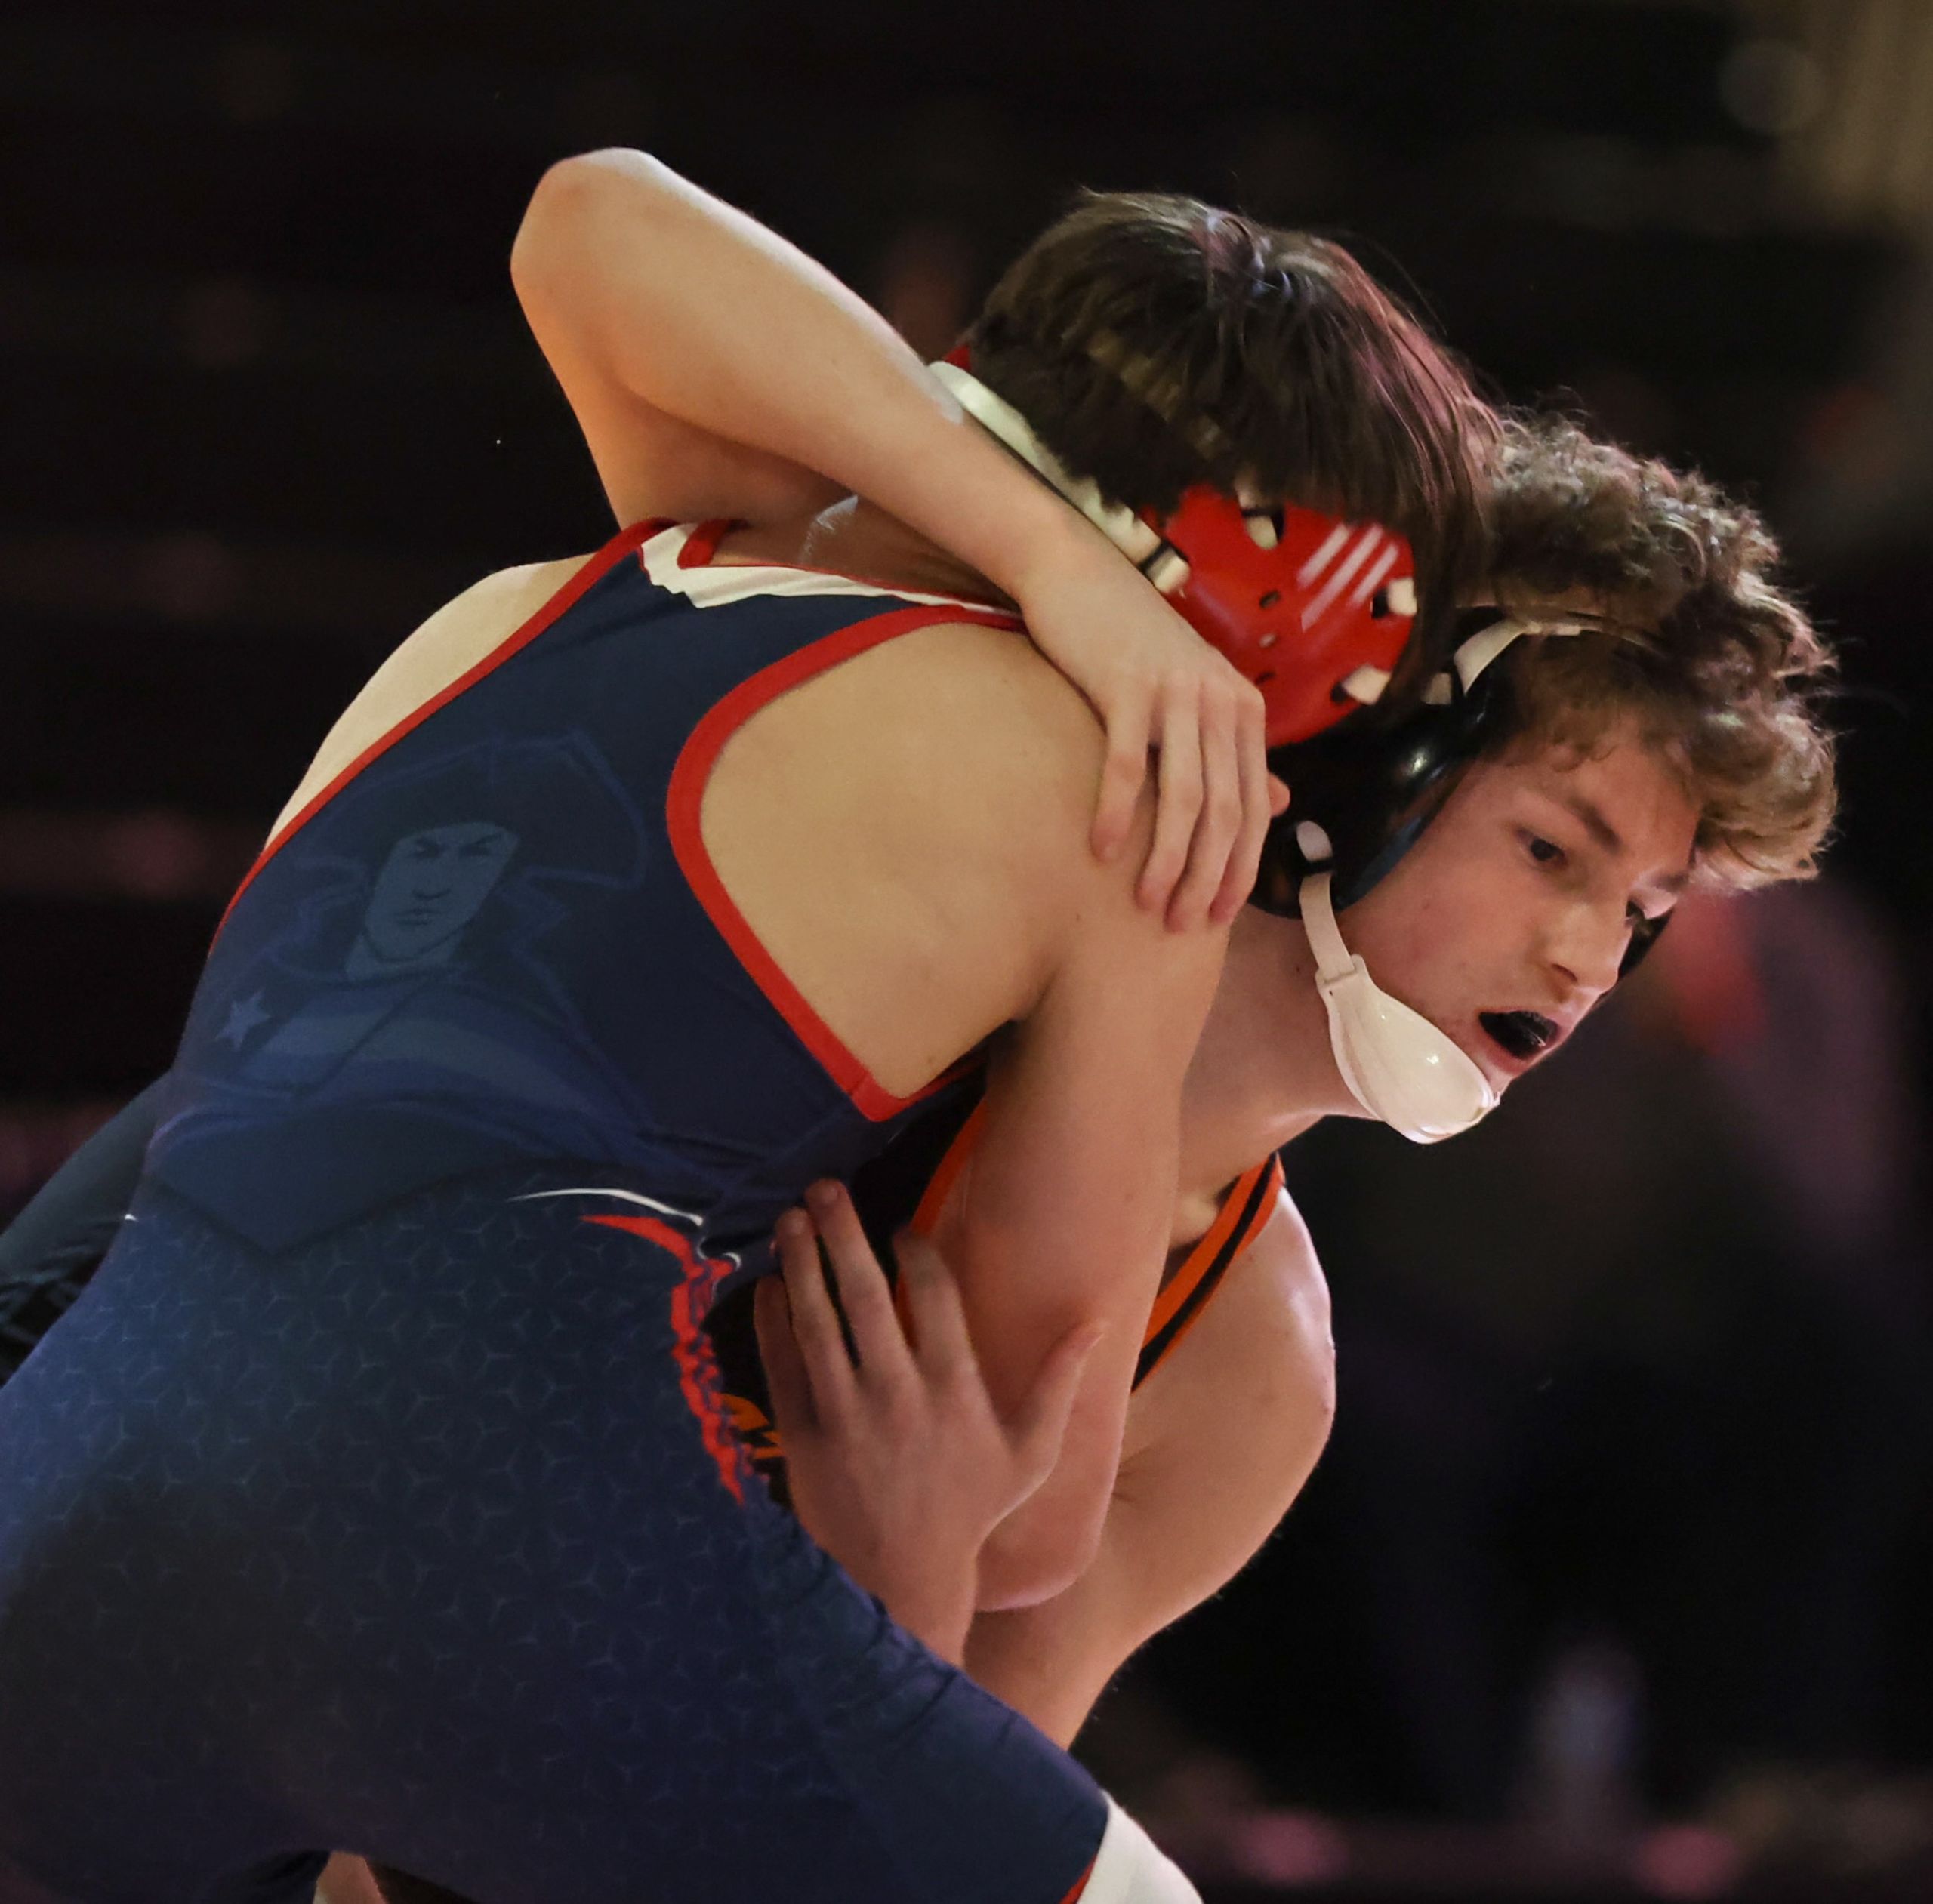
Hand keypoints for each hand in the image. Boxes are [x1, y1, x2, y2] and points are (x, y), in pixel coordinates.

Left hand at [753, 1181, 1095, 1663]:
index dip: (915, 1250)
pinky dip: (772, 1322)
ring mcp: (845, 1416)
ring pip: (816, 1322)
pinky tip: (768, 1285)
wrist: (901, 1586)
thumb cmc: (972, 1514)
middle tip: (826, 1187)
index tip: (901, 1226)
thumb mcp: (1030, 1453)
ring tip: (790, 1219)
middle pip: (865, 1295)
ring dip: (801, 1264)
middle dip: (843, 1235)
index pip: (933, 1295)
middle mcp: (898, 1395)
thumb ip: (1059, 1383)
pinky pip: (782, 1367)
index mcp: (955, 1389)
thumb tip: (1096, 1322)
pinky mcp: (802, 1440)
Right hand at [1008, 541, 1290, 930]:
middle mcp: (1220, 701)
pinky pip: (1127, 764)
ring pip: (1183, 796)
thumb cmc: (1133, 645)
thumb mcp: (1197, 695)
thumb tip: (1280, 806)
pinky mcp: (1128, 684)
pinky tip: (1101, 852)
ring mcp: (1176, 692)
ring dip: (1167, 859)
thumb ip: (1237, 751)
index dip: (1240, 868)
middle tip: (1179, 925)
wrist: (1079, 576)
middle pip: (1225, 811)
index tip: (1217, 917)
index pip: (1254, 807)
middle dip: (1207, 877)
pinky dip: (1117, 813)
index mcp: (1243, 710)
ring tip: (1147, 904)